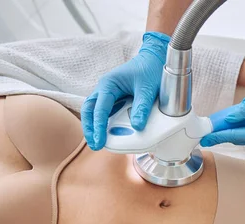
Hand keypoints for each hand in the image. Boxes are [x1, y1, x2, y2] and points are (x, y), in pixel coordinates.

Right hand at [81, 32, 169, 150]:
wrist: (154, 58)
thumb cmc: (150, 69)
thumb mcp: (148, 89)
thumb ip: (142, 107)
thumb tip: (137, 126)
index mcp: (109, 84)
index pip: (99, 109)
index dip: (99, 127)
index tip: (100, 141)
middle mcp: (105, 88)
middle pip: (89, 110)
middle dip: (89, 128)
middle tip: (94, 145)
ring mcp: (108, 93)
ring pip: (94, 111)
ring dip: (93, 126)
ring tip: (97, 143)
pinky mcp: (114, 97)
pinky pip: (104, 111)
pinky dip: (102, 122)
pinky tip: (106, 133)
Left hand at [200, 75, 244, 146]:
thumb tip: (229, 117)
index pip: (235, 136)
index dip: (218, 136)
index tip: (205, 138)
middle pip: (238, 136)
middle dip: (221, 134)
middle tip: (206, 133)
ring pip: (244, 131)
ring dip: (231, 127)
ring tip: (215, 125)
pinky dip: (241, 122)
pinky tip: (235, 116)